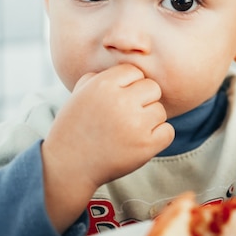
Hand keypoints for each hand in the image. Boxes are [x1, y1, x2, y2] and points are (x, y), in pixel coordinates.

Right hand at [41, 64, 174, 231]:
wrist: (68, 166)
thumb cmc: (74, 127)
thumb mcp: (79, 93)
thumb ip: (100, 76)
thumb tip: (125, 69)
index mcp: (104, 85)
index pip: (134, 71)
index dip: (128, 86)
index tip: (118, 100)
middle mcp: (121, 101)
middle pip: (153, 88)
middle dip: (143, 101)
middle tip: (127, 116)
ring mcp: (135, 124)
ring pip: (160, 110)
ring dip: (149, 120)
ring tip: (130, 131)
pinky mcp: (146, 146)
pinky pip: (168, 131)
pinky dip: (158, 137)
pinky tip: (141, 141)